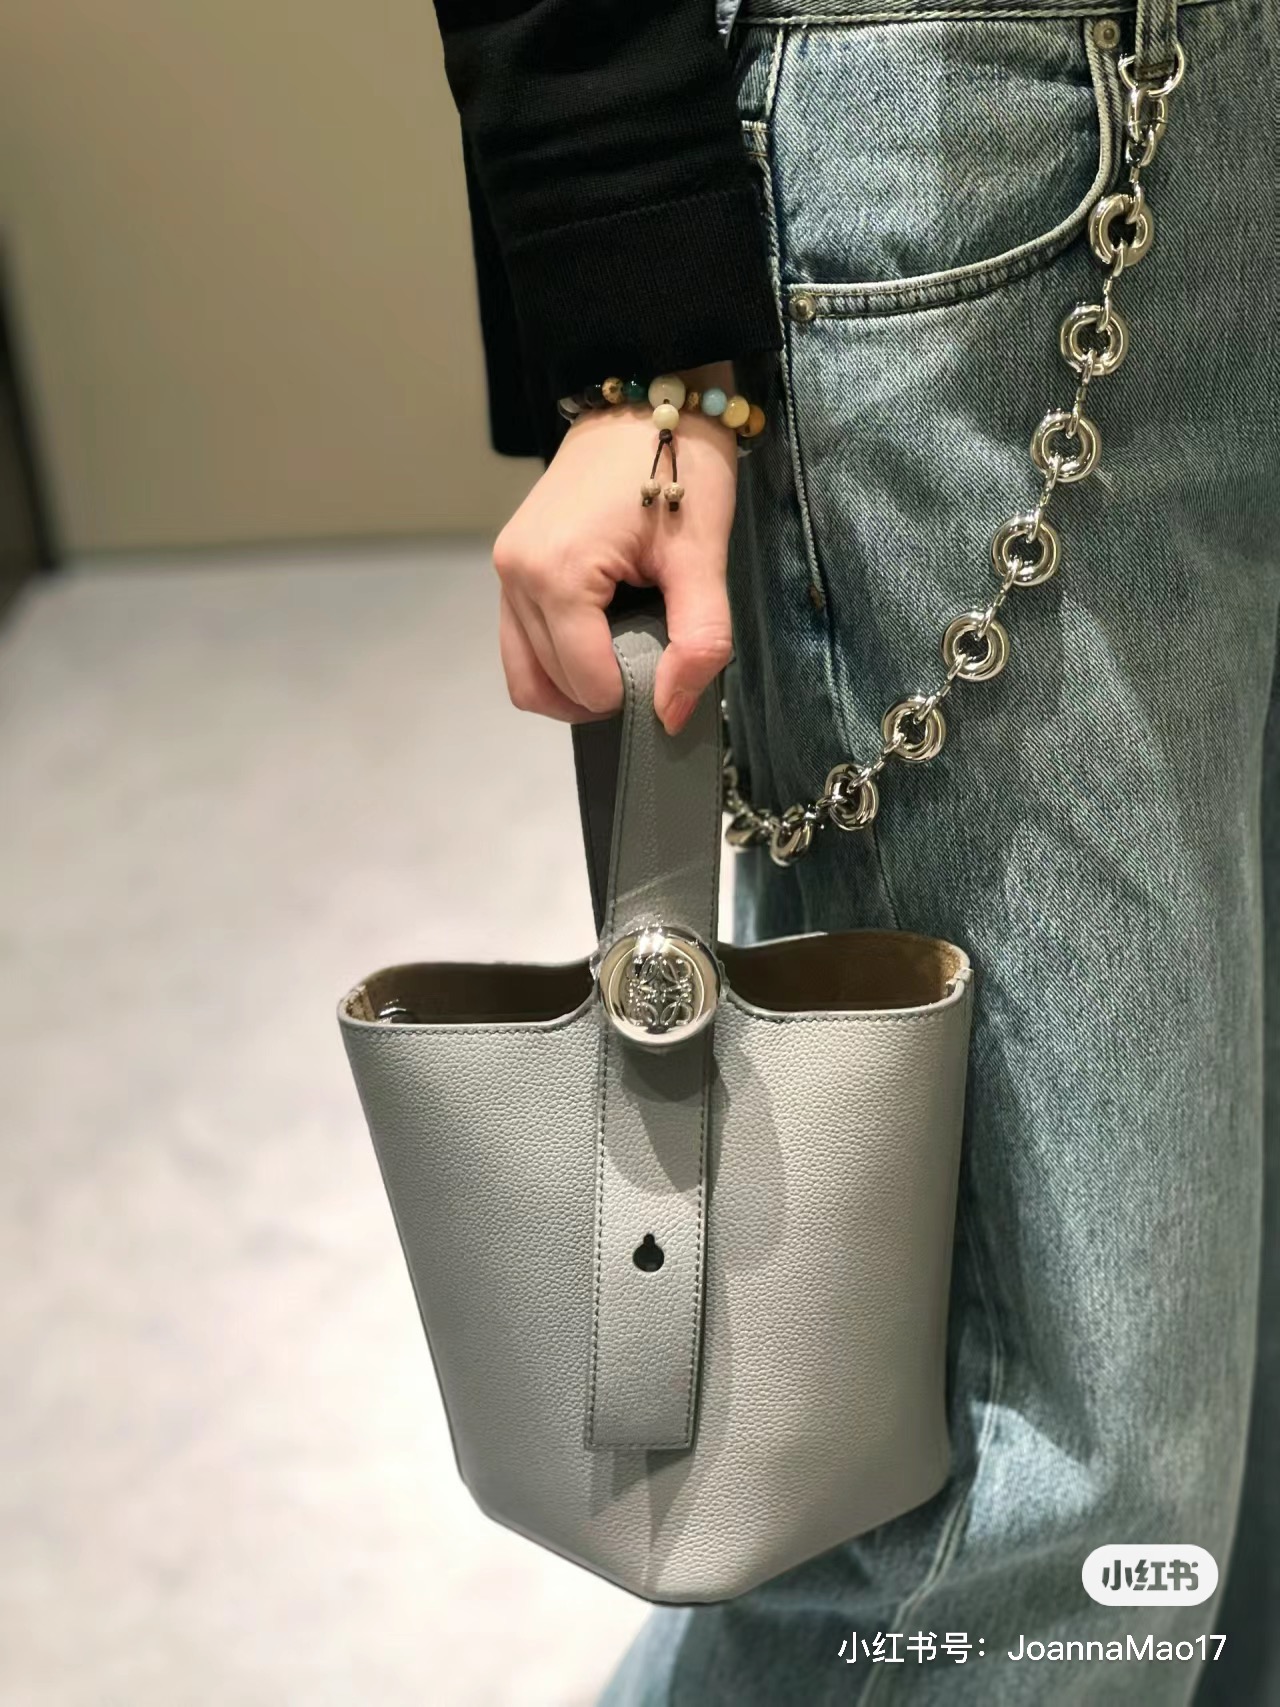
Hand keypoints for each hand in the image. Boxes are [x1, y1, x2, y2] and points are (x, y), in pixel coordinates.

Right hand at [493, 362, 737, 735]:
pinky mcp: (508, 564)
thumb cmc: (681, 465)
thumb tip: (673, 713)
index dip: (635, 694)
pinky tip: (602, 633)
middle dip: (604, 692)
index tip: (671, 661)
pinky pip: (521, 643)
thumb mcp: (704, 557)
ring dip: (575, 684)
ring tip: (626, 650)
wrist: (649, 395)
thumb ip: (699, 641)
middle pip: (549, 689)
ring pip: (525, 676)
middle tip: (652, 658)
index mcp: (558, 574)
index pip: (586, 685)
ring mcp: (505, 570)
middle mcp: (516, 575)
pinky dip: (558, 658)